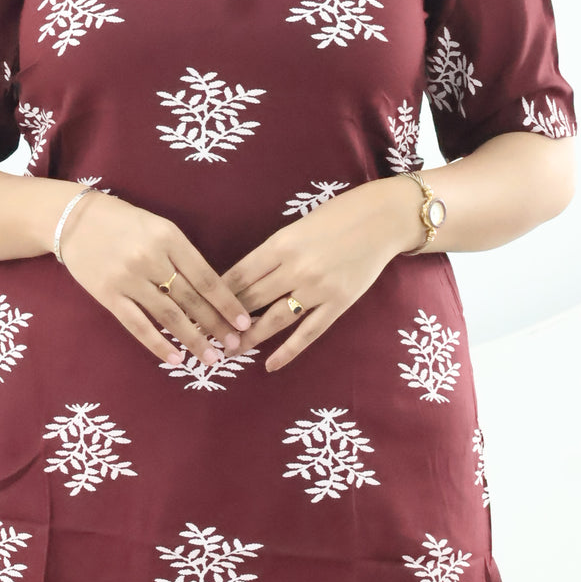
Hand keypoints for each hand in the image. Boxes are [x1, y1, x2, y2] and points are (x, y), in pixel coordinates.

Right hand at [55, 191, 252, 366]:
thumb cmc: (123, 222)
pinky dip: (158, 344)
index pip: (206, 277)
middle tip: (234, 347)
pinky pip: (137, 325)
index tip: (244, 322)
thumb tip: (209, 291)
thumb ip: (181, 255)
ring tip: (211, 359)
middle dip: (216, 325)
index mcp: (169, 238)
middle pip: (191, 299)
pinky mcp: (108, 296)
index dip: (227, 303)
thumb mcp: (158, 227)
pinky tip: (175, 359)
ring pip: (168, 316)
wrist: (73, 220)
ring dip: (192, 340)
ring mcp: (128, 279)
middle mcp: (151, 259)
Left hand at [221, 179, 415, 371]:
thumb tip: (244, 279)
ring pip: (274, 320)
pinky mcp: (338, 304)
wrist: (382, 219)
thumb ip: (273, 253)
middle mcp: (296, 269)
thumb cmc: (337, 216)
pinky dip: (287, 351)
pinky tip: (270, 365)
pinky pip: (308, 333)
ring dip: (248, 338)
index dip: (215, 295)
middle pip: (251, 300)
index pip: (238, 275)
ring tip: (228, 351)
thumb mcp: (297, 227)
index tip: (198, 308)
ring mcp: (318, 289)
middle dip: (224, 319)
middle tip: (204, 335)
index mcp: (281, 244)